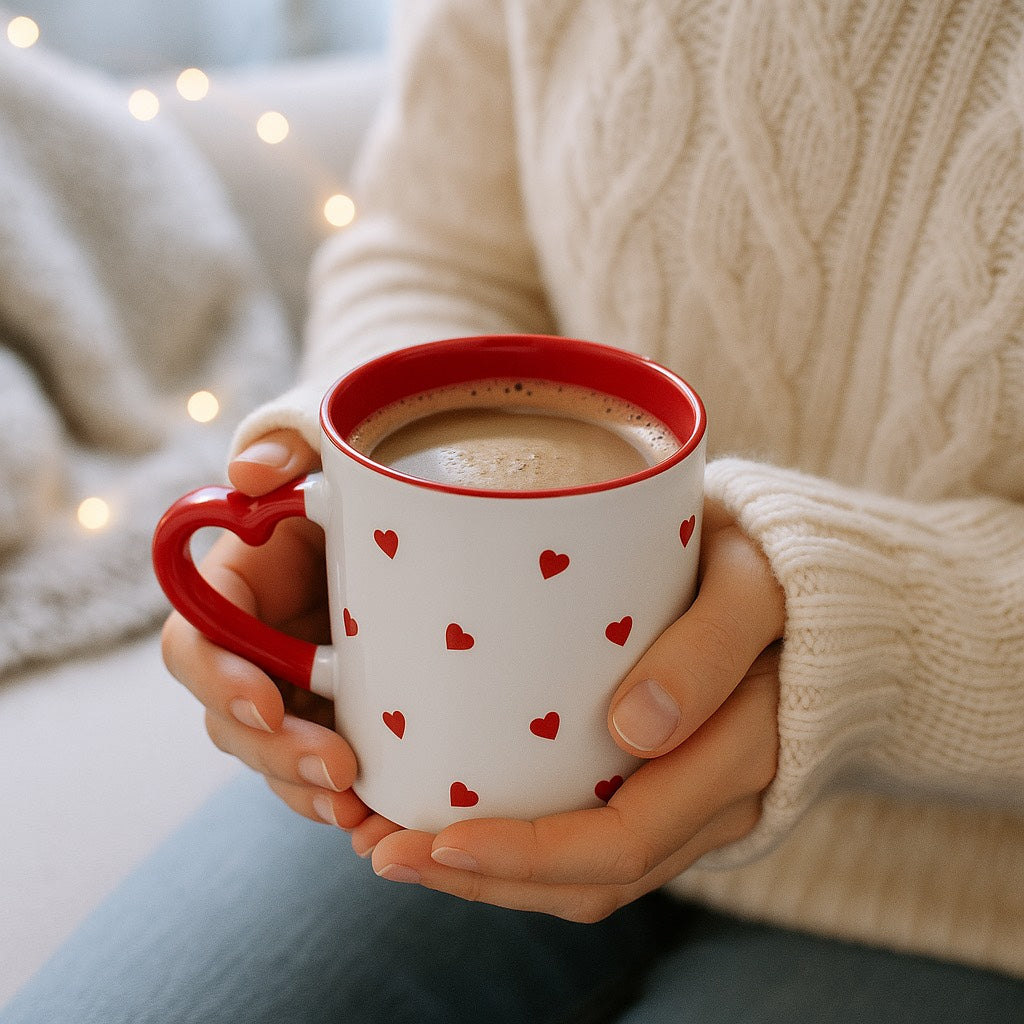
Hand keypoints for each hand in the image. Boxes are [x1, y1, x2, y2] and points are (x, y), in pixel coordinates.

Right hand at [160, 429, 370, 831]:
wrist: (408, 518)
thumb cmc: (352, 479)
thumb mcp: (320, 448)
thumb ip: (285, 449)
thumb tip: (248, 475)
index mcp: (230, 593)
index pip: (192, 647)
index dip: (219, 681)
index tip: (269, 702)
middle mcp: (251, 648)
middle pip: (232, 721)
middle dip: (279, 754)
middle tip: (338, 772)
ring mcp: (292, 685)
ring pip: (277, 756)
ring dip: (310, 790)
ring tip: (361, 812)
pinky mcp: (335, 710)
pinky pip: (324, 766)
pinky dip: (344, 795)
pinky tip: (381, 815)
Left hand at [358, 498, 783, 920]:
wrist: (821, 589)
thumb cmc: (778, 569)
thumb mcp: (755, 585)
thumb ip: (711, 646)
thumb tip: (635, 730)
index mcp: (738, 756)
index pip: (623, 839)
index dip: (527, 856)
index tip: (436, 839)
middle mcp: (712, 800)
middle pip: (590, 879)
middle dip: (480, 878)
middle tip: (378, 847)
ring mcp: (688, 800)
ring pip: (586, 875)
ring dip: (488, 873)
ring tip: (393, 841)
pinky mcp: (666, 782)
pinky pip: (592, 836)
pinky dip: (521, 844)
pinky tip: (457, 813)